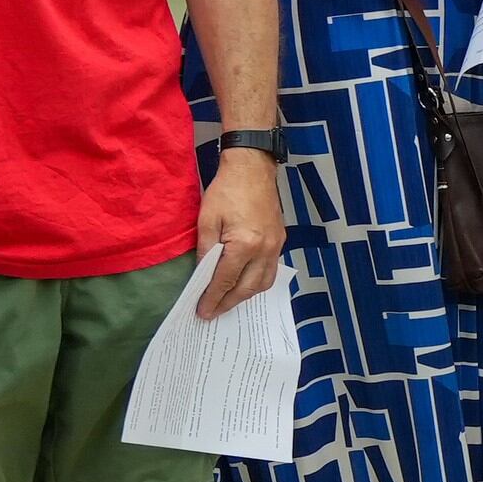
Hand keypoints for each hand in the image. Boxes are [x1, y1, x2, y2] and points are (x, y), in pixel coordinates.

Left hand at [191, 147, 285, 320]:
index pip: (226, 280)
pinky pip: (270, 271)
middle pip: (247, 288)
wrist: (252, 169)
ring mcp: (276, 246)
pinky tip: (244, 283)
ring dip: (245, 296)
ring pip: (263, 283)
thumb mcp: (207, 220)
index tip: (202, 311)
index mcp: (244, 244)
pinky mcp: (280, 241)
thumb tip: (202, 274)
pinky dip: (256, 282)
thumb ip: (205, 250)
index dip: (212, 298)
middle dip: (228, 303)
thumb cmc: (226, 190)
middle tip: (212, 313)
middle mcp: (264, 250)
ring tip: (228, 301)